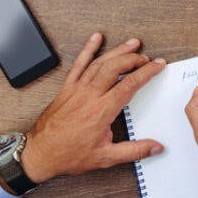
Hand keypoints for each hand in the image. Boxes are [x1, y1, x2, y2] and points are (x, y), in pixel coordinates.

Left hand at [20, 33, 166, 182]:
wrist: (40, 154)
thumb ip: (134, 151)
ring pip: (100, 63)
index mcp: (101, 111)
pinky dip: (88, 49)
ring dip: (117, 51)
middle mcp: (89, 96)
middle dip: (134, 59)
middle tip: (147, 58)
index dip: (146, 72)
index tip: (157, 65)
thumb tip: (155, 148)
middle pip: (115, 68)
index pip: (129, 84)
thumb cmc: (69, 155)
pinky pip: (79, 64)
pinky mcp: (67, 89)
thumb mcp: (106, 158)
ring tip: (132, 44)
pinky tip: (96, 39)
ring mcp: (77, 90)